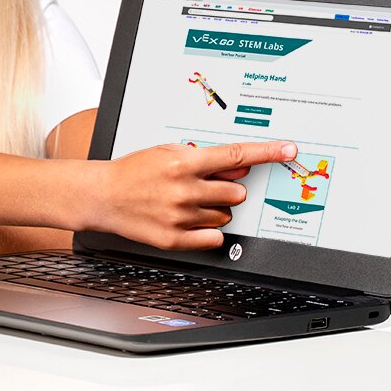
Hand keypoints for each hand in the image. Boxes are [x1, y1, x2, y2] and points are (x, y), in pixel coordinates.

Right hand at [91, 140, 296, 249]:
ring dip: (214, 210)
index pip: (235, 155)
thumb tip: (241, 165)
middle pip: (236, 193)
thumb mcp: (167, 153)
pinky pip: (214, 238)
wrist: (102, 196)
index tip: (288, 151)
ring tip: (187, 203)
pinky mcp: (175, 239)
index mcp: (183, 164)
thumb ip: (206, 159)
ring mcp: (180, 216)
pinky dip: (208, 230)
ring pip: (225, 216)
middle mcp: (184, 190)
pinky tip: (189, 221)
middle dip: (226, 190)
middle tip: (203, 188)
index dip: (267, 153)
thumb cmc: (133, 172)